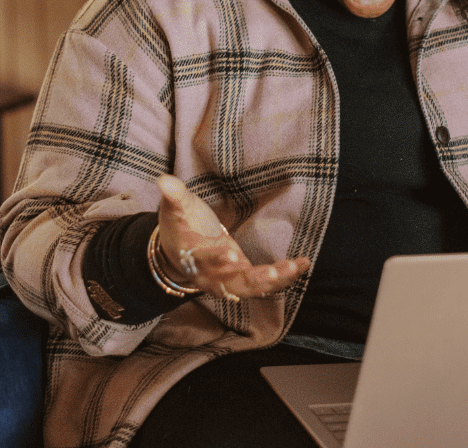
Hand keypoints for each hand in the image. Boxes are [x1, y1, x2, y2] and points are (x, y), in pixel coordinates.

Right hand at [155, 174, 309, 300]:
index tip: (229, 255)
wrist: (179, 254)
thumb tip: (163, 179)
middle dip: (254, 280)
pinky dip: (284, 276)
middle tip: (273, 273)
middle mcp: (212, 276)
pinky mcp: (244, 278)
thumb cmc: (180, 228)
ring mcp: (229, 280)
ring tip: (295, 266)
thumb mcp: (176, 210)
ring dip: (275, 280)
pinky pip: (265, 283)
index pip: (203, 260)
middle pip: (232, 284)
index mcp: (193, 258)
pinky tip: (303, 264)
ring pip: (252, 287)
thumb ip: (174, 196)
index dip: (215, 260)